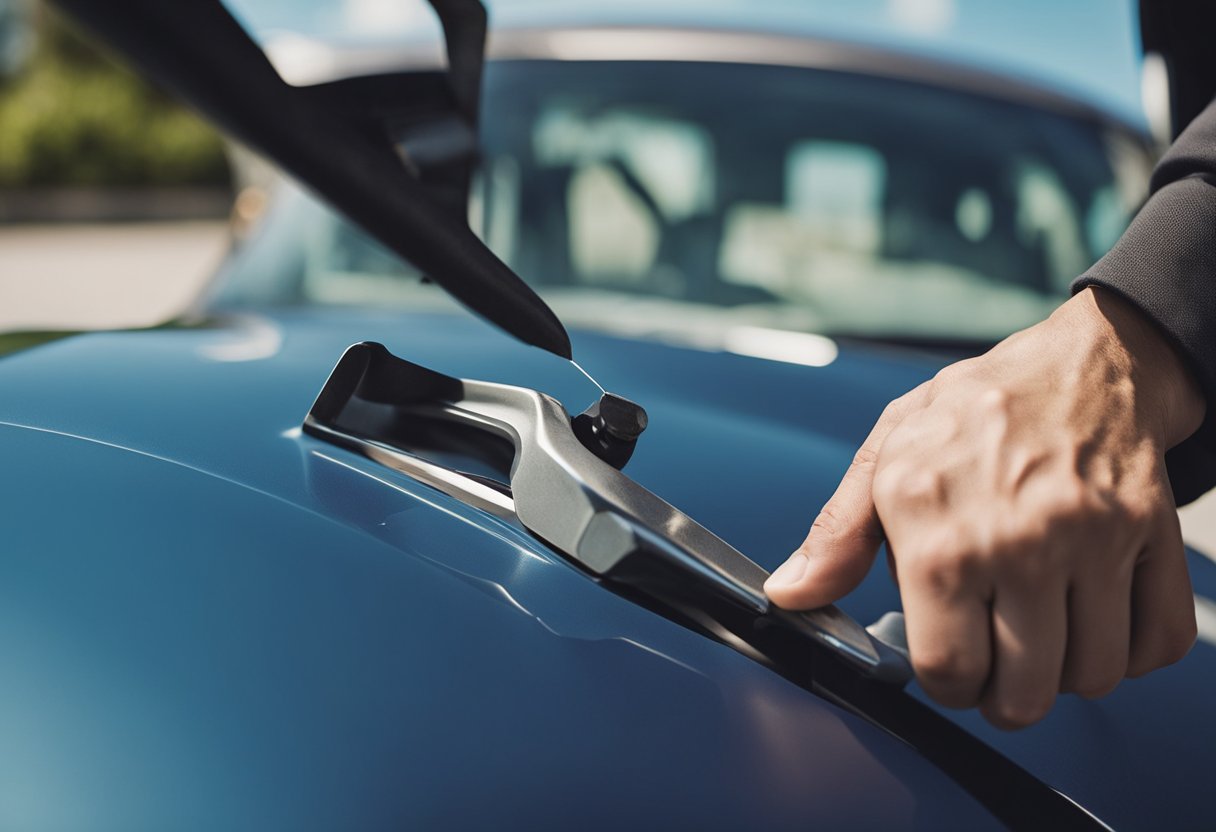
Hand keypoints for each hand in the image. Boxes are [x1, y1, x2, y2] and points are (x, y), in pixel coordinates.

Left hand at [766, 288, 1203, 728]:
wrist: (1078, 363)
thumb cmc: (974, 410)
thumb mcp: (886, 456)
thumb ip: (836, 535)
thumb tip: (790, 595)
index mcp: (940, 533)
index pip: (946, 669)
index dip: (943, 682)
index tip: (947, 662)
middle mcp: (1019, 544)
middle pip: (1023, 693)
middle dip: (1002, 695)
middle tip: (994, 663)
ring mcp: (1094, 543)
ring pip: (1093, 676)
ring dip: (1067, 673)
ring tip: (1042, 635)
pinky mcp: (1153, 539)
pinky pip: (1159, 642)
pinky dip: (1134, 652)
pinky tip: (1096, 621)